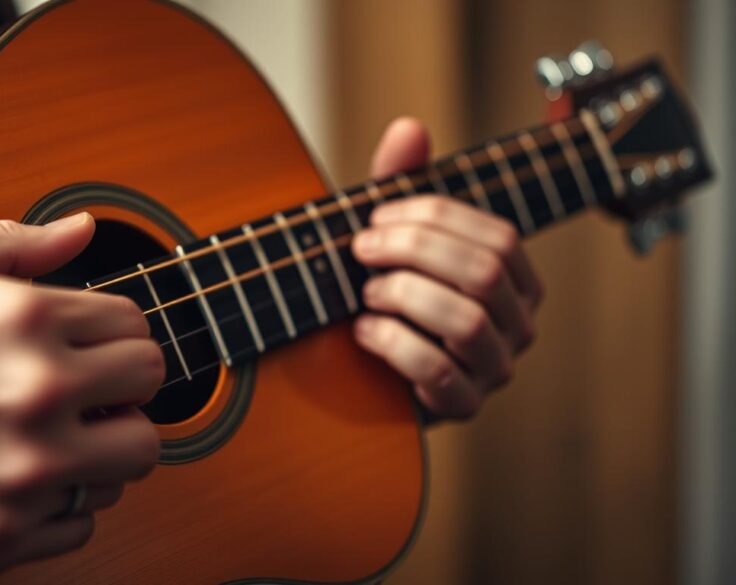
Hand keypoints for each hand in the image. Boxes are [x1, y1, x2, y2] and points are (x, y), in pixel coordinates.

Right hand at [0, 215, 164, 576]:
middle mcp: (36, 399)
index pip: (135, 325)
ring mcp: (17, 479)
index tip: (82, 340)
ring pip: (132, 462)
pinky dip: (63, 503)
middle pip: (149, 388)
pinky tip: (17, 479)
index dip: (108, 330)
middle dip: (119, 380)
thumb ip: (10, 245)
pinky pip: (82, 526)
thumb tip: (79, 229)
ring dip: (102, 442)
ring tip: (49, 431)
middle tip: (78, 384)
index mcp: (25, 320)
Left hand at [352, 119, 543, 419]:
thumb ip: (400, 185)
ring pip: (467, 321)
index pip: (498, 235)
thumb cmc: (385, 293)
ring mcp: (495, 368)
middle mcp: (519, 323)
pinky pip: (439, 373)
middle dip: (414, 251)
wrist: (364, 370)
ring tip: (365, 295)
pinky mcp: (464, 406)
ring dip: (403, 297)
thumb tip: (409, 127)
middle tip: (360, 250)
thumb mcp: (390, 237)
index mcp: (517, 278)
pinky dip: (393, 345)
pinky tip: (362, 332)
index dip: (433, 219)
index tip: (375, 218)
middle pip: (486, 272)